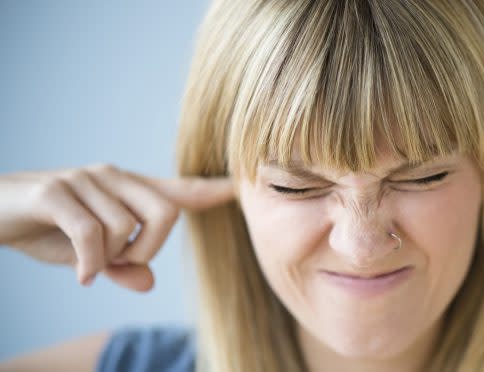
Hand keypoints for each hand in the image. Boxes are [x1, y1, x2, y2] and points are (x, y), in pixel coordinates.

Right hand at [0, 164, 233, 290]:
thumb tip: (149, 283)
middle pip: (166, 214)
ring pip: (126, 229)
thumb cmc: (43, 230)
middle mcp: (112, 177)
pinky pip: (93, 233)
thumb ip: (120, 265)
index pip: (176, 190)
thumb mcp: (88, 255)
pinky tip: (82, 277)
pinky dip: (91, 263)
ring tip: (87, 263)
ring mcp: (85, 180)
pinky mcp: (57, 192)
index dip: (208, 191)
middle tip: (121, 263)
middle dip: (150, 250)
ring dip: (109, 258)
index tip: (236, 189)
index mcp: (126, 188)